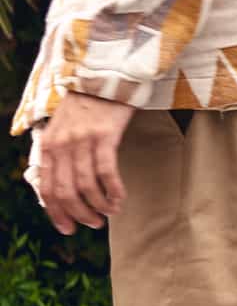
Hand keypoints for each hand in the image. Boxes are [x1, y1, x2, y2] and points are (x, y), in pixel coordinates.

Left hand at [27, 96, 137, 235]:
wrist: (103, 77)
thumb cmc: (87, 107)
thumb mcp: (63, 129)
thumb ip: (61, 154)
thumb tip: (63, 186)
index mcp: (48, 145)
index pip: (47, 187)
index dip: (56, 212)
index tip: (68, 228)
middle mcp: (62, 144)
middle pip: (65, 190)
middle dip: (78, 213)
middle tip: (93, 224)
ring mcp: (83, 140)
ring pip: (86, 184)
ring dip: (98, 205)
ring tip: (109, 213)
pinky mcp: (105, 136)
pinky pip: (107, 172)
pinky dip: (113, 190)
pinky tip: (120, 199)